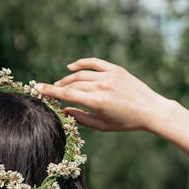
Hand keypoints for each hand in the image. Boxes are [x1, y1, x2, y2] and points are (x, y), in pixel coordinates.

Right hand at [37, 57, 166, 131]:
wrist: (151, 110)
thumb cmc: (126, 122)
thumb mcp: (102, 126)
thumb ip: (81, 118)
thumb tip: (64, 110)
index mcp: (97, 102)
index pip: (67, 94)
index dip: (50, 91)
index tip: (37, 88)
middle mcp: (102, 86)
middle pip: (72, 84)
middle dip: (58, 87)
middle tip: (49, 91)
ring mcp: (109, 76)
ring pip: (81, 74)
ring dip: (68, 78)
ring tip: (61, 84)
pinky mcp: (116, 70)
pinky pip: (94, 63)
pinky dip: (81, 64)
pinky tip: (71, 67)